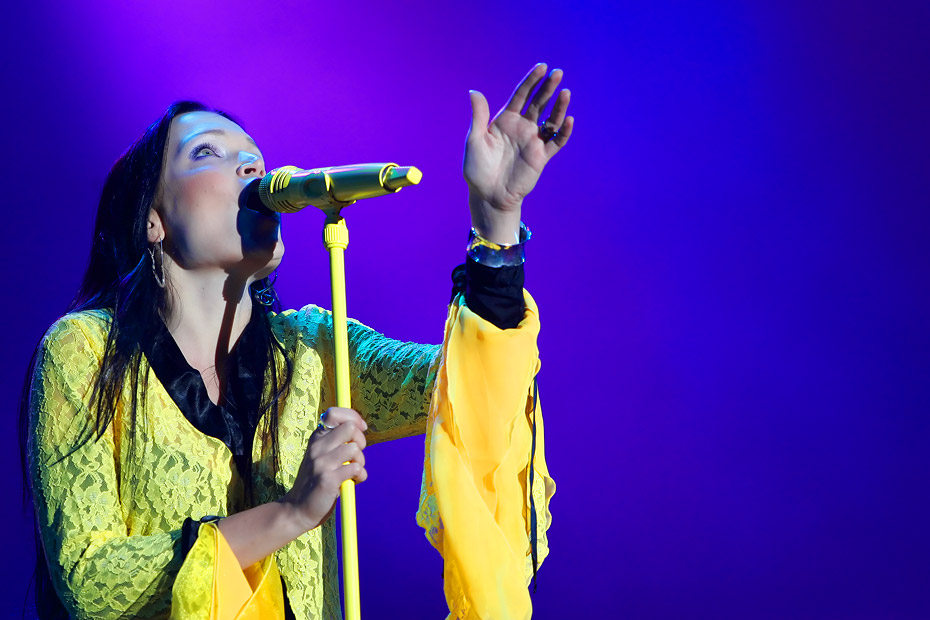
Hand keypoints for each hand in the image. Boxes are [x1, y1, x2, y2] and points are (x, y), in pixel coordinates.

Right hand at [282, 407, 367, 531]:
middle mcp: (317, 447)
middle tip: (356, 455)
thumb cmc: (315, 481)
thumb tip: (359, 427)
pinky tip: (353, 482)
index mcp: (316, 439)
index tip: (361, 428)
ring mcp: (321, 463)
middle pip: (350, 428)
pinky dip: (360, 476)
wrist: (297, 510)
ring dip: (360, 461)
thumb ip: (335, 442)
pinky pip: (356, 468)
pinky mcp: (328, 479)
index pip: (334, 413)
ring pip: (354, 448)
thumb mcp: (321, 456)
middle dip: (360, 440)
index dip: (353, 417)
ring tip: (353, 472)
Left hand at [464, 63, 573, 243]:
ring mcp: (533, 141)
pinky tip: (568, 120)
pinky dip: (563, 132)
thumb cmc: (477, 169)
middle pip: (538, 103)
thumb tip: (473, 91)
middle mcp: (521, 127)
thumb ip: (479, 116)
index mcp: (505, 120)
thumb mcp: (475, 140)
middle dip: (548, 88)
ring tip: (566, 92)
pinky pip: (556, 142)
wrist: (488, 195)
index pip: (521, 95)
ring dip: (559, 107)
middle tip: (558, 73)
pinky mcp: (541, 157)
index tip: (541, 67)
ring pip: (550, 120)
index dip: (531, 81)